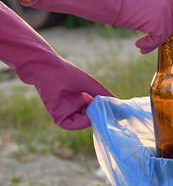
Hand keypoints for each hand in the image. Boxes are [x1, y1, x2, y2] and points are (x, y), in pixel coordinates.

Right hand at [0, 2, 113, 129]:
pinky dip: (93, 100)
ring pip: (90, 112)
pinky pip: (87, 104)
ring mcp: (70, 110)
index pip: (85, 122)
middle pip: (89, 118)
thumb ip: (99, 92)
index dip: (97, 115)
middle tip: (112, 103)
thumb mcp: (83, 82)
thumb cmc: (60, 74)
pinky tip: (100, 95)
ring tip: (105, 97)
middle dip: (100, 110)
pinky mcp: (73, 102)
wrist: (43, 63)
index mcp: (63, 118)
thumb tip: (116, 101)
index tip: (108, 106)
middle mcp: (66, 117)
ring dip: (97, 104)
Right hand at [23, 0, 172, 53]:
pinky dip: (149, 43)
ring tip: (140, 44)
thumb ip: (150, 10)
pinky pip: (159, 38)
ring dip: (154, 41)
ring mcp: (165, 7)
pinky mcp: (159, 18)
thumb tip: (154, 20)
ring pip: (166, 33)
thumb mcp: (136, 4)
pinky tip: (137, 45)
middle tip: (170, 46)